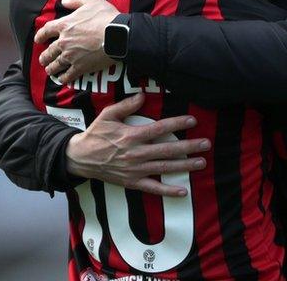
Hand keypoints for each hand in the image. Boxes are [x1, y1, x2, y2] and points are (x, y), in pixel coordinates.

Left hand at [34, 0, 118, 82]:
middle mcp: (64, 42)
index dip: (40, 35)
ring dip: (51, 68)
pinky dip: (64, 78)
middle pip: (48, 51)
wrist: (118, 35)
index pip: (46, 30)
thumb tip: (64, 2)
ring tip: (50, 71)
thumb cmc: (105, 16)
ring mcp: (71, 56)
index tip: (38, 40)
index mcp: (64, 25)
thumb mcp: (91, 0)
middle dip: (44, 57)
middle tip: (43, 60)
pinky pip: (68, 75)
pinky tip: (63, 80)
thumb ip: (75, 0)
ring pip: (56, 65)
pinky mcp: (81, 67)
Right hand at [65, 93, 210, 196]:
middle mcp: (136, 153)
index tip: (192, 121)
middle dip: (189, 147)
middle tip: (206, 144)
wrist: (80, 158)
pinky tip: (182, 191)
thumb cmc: (95, 134)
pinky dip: (168, 191)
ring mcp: (135, 170)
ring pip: (164, 167)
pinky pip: (153, 188)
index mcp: (131, 135)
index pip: (160, 129)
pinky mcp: (132, 182)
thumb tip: (142, 96)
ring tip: (201, 163)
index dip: (177, 124)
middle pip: (167, 149)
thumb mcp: (107, 115)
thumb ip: (126, 105)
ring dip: (184, 166)